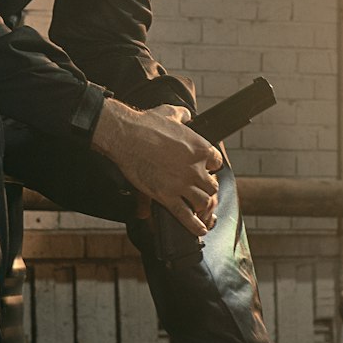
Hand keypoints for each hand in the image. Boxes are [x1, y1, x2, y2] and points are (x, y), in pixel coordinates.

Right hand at [91, 100, 222, 237]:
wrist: (125, 136)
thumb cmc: (146, 123)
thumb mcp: (170, 112)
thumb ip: (183, 116)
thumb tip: (187, 116)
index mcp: (200, 148)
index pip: (217, 163)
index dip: (210, 167)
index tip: (203, 168)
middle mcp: (195, 169)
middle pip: (212, 186)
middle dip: (206, 188)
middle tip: (197, 188)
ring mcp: (182, 185)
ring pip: (204, 203)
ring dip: (202, 206)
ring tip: (198, 207)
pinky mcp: (166, 196)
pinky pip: (186, 216)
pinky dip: (194, 226)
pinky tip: (199, 229)